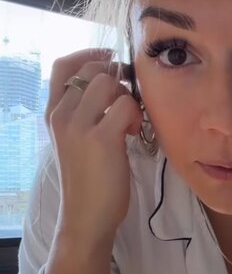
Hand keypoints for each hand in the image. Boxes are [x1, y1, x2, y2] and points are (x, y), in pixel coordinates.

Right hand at [45, 48, 141, 244]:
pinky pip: (126, 105)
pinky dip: (137, 116)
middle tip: (128, 101)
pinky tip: (134, 134)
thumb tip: (111, 84)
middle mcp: (61, 115)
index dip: (89, 56)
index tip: (110, 61)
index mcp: (53, 114)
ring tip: (130, 122)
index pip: (63, 66)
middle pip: (92, 70)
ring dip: (128, 97)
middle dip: (118, 79)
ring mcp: (79, 126)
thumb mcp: (75, 140)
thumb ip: (84, 112)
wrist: (86, 217)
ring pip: (109, 83)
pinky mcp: (101, 138)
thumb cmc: (87, 180)